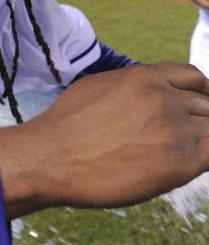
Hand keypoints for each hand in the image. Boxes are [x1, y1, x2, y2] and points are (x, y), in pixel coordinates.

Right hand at [0, 62, 208, 216]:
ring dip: (200, 143)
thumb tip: (153, 95)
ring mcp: (174, 128)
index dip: (203, 93)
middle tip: (181, 139)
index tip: (199, 107)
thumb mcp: (98, 88)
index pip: (194, 78)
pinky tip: (183, 166)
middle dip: (199, 122)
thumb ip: (133, 89)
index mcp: (144, 78)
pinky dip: (205, 159)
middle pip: (206, 107)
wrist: (51, 158)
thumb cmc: (66, 127)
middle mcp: (164, 98)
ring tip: (175, 155)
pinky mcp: (181, 161)